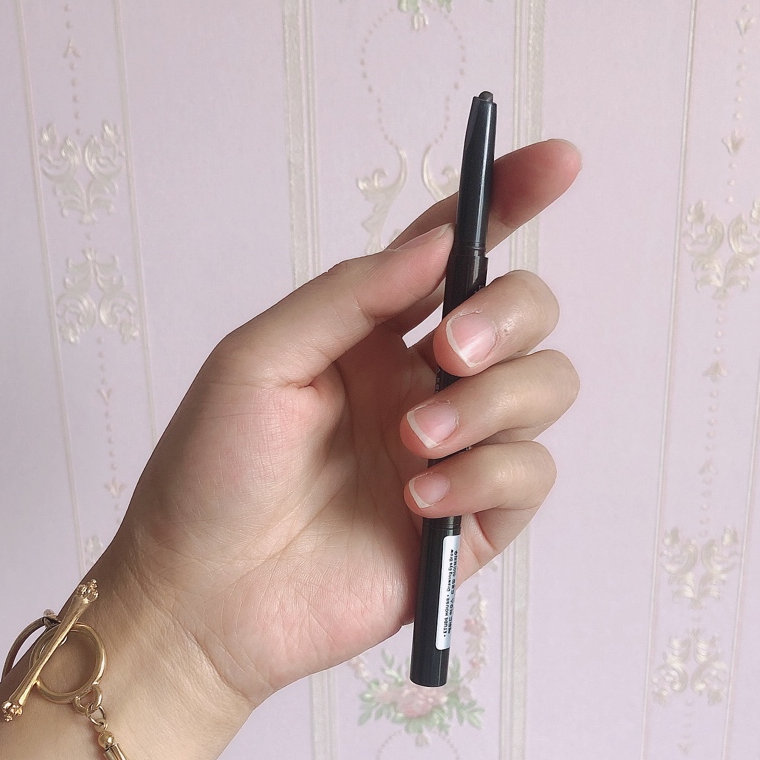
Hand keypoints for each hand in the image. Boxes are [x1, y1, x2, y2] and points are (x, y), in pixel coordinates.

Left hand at [114, 140, 580, 708]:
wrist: (202, 595)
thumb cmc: (210, 473)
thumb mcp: (259, 360)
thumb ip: (351, 296)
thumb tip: (440, 245)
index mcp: (374, 335)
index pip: (457, 253)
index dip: (509, 202)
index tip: (557, 163)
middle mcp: (425, 384)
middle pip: (527, 315)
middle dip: (509, 318)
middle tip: (451, 351)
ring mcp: (454, 454)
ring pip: (545, 390)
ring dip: (490, 405)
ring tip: (413, 445)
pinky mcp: (474, 526)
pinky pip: (530, 477)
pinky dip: (484, 477)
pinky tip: (418, 500)